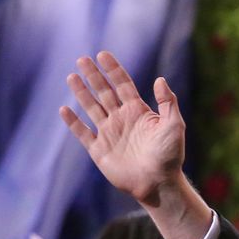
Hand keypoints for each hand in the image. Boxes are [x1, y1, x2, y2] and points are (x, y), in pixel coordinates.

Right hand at [61, 50, 210, 238]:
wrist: (159, 184)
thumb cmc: (170, 156)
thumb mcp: (174, 126)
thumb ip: (168, 102)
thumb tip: (160, 79)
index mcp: (138, 112)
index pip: (123, 85)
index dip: (113, 70)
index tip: (103, 55)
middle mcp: (122, 119)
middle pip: (104, 92)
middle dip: (93, 76)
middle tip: (82, 59)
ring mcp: (109, 133)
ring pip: (91, 108)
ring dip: (81, 93)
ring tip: (72, 76)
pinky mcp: (99, 150)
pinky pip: (83, 133)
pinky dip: (73, 122)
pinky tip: (64, 109)